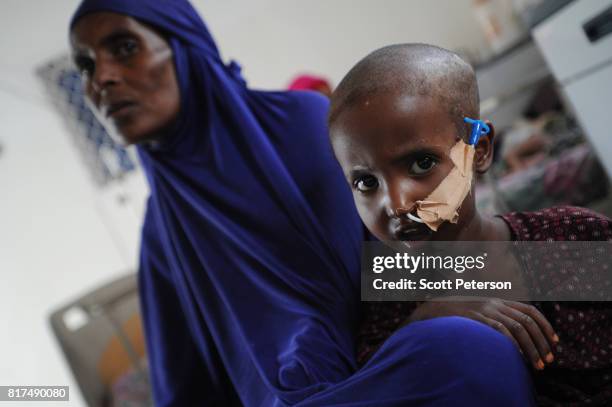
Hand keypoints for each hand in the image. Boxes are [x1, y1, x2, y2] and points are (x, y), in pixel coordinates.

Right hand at [409, 297, 558, 369]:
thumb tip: (516, 336)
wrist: (434, 309)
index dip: (546, 326)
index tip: (555, 342)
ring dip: (531, 348)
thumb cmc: (459, 316)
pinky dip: (512, 344)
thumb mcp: (481, 311)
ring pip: (518, 328)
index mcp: (499, 301)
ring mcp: (486, 309)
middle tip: (548, 360)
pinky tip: (517, 357)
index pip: (530, 311)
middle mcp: (495, 303)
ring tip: (537, 365)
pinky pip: (500, 331)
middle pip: (527, 322)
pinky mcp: (477, 318)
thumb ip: (496, 317)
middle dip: (542, 342)